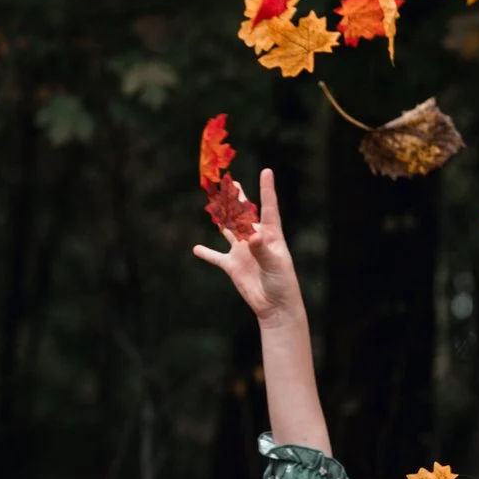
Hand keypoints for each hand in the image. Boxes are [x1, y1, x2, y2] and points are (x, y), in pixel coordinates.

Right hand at [192, 168, 303, 323]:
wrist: (276, 306)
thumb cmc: (282, 283)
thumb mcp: (275, 265)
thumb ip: (262, 250)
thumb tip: (251, 236)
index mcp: (271, 235)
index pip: (269, 208)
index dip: (267, 190)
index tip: (266, 171)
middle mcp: (255, 239)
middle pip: (244, 214)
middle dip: (236, 197)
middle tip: (229, 181)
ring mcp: (242, 251)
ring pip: (228, 229)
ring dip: (221, 217)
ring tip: (212, 203)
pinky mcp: (233, 265)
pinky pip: (216, 257)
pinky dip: (206, 253)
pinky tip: (196, 249)